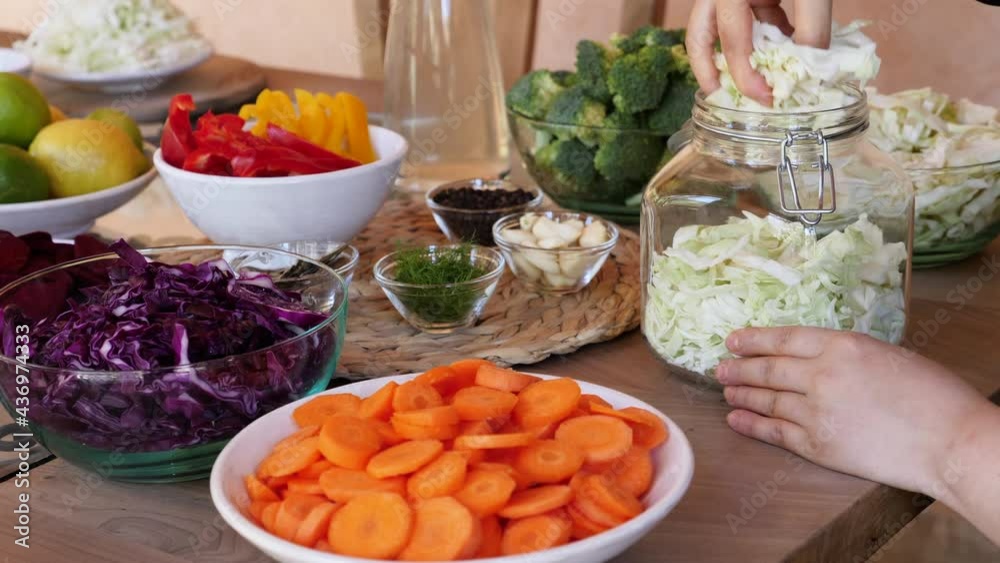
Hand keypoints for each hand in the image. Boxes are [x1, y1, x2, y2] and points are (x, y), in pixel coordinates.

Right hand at [686, 0, 832, 104]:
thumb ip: (813, 28)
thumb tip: (813, 73)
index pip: (731, 39)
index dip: (746, 75)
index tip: (766, 99)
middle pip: (699, 36)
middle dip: (709, 71)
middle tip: (724, 101)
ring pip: (715, 31)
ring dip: (727, 60)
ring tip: (741, 88)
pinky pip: (746, 22)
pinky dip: (760, 42)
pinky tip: (779, 58)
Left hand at [717, 327, 993, 497]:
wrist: (949, 440)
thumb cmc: (931, 394)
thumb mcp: (884, 354)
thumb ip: (844, 354)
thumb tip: (815, 358)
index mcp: (841, 345)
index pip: (783, 339)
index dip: (753, 340)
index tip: (733, 340)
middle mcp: (821, 375)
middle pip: (768, 369)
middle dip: (740, 368)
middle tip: (720, 367)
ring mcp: (816, 412)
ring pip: (767, 400)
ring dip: (742, 394)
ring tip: (727, 390)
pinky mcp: (818, 446)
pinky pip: (776, 433)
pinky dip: (752, 425)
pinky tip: (736, 419)